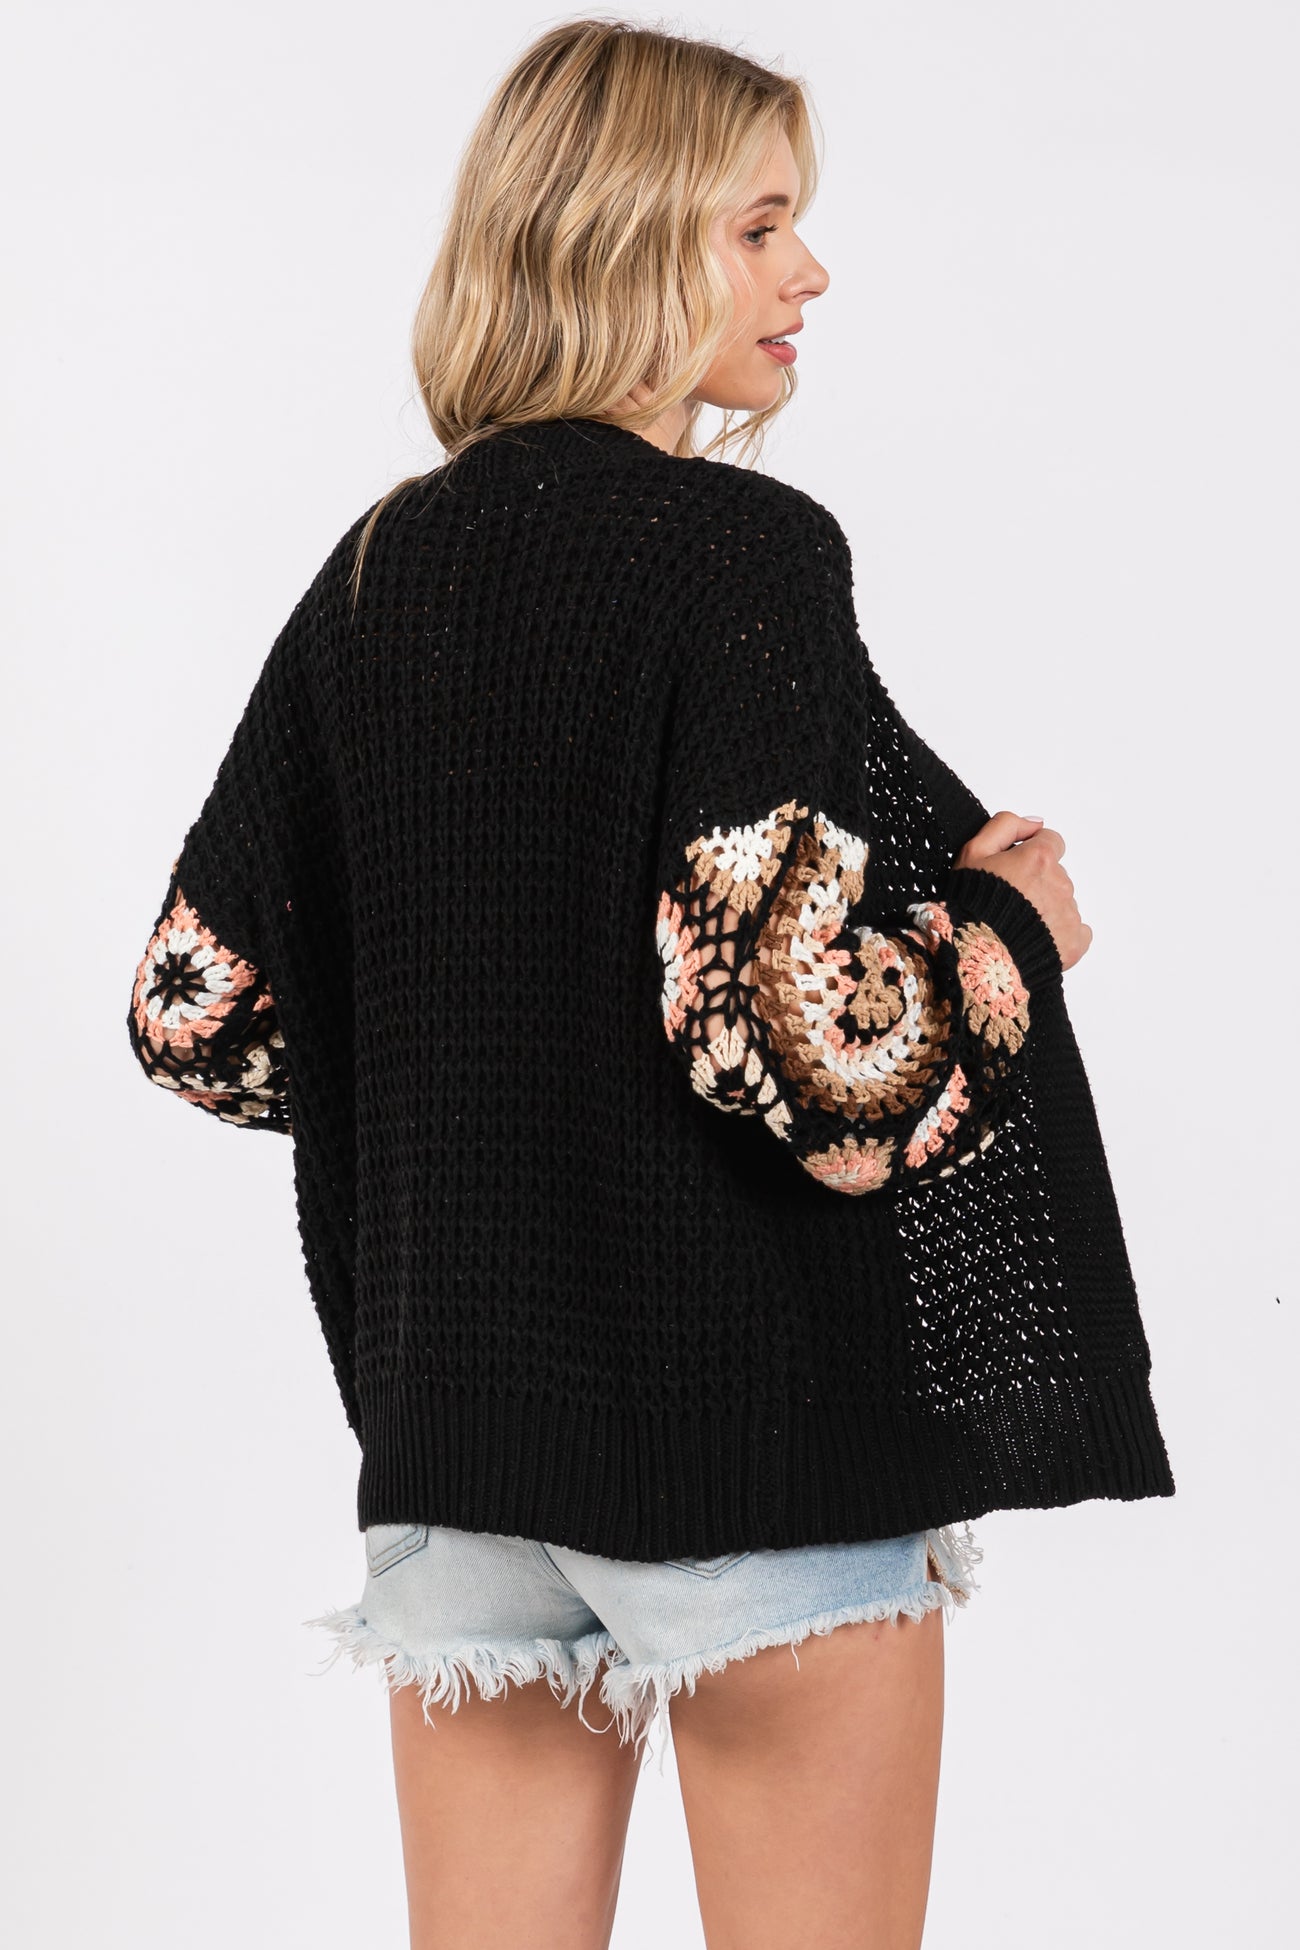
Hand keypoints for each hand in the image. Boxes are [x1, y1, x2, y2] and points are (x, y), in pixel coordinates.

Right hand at [953, 812, 1091, 971]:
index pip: (1051, 841)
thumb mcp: (973, 852)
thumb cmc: (971, 904)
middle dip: (1036, 883)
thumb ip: (1005, 826)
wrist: (977, 953)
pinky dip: (1061, 934)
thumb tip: (1035, 823)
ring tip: (1017, 924)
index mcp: (1039, 858)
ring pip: (1063, 902)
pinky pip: (1077, 931)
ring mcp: (1070, 913)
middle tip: (1009, 901)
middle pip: (1055, 874)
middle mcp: (1060, 882)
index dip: (1032, 853)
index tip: (1015, 868)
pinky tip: (1036, 939)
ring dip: (1046, 908)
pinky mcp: (1075, 941)